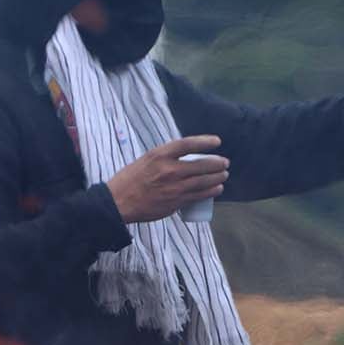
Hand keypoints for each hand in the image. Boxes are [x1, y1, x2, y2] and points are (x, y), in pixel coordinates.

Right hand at [105, 135, 229, 223]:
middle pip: (201, 164)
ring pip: (204, 181)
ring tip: (224, 175)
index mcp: (159, 155)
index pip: (188, 144)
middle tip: (224, 162)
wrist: (119, 202)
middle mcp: (169, 170)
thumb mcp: (146, 160)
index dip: (205, 142)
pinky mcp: (176, 202)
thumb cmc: (130, 179)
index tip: (217, 141)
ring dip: (218, 177)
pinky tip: (217, 188)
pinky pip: (199, 195)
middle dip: (217, 163)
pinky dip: (211, 191)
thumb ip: (165, 158)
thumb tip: (184, 156)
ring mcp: (174, 187)